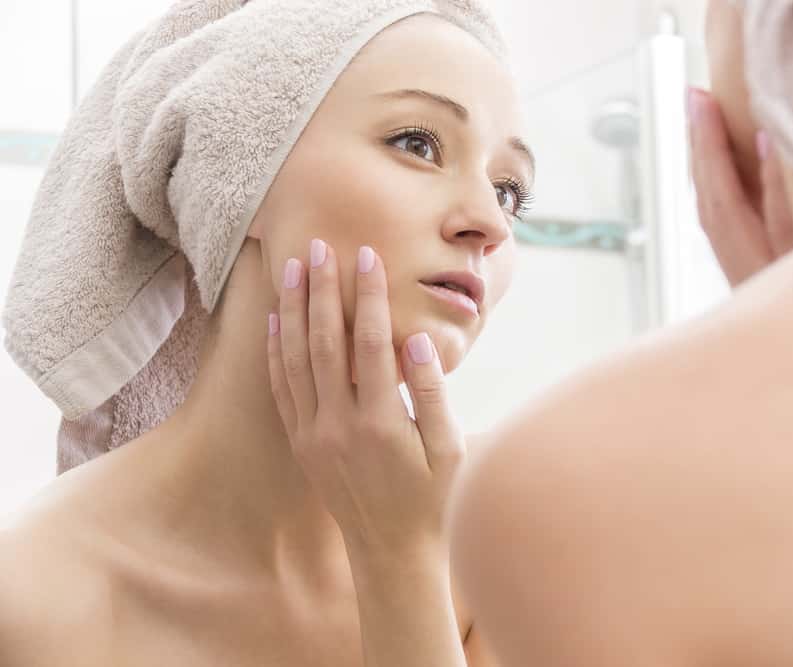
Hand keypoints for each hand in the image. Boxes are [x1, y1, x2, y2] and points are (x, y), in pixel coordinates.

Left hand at [266, 241, 465, 560]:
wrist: (390, 548)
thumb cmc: (430, 496)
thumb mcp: (448, 447)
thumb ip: (432, 392)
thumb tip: (416, 340)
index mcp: (379, 422)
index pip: (370, 343)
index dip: (368, 297)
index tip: (366, 257)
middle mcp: (338, 424)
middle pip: (324, 342)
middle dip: (321, 290)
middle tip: (319, 246)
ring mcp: (312, 434)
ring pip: (295, 360)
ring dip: (291, 311)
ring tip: (292, 269)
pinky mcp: (300, 443)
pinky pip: (281, 388)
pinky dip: (276, 351)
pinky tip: (275, 321)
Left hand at [688, 87, 792, 286]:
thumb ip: (784, 196)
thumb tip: (766, 144)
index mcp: (747, 247)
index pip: (720, 183)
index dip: (709, 141)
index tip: (701, 101)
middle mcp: (734, 256)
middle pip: (706, 192)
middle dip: (698, 145)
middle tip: (693, 100)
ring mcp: (737, 266)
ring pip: (710, 207)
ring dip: (704, 165)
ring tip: (702, 126)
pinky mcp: (745, 272)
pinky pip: (720, 220)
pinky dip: (717, 190)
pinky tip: (722, 178)